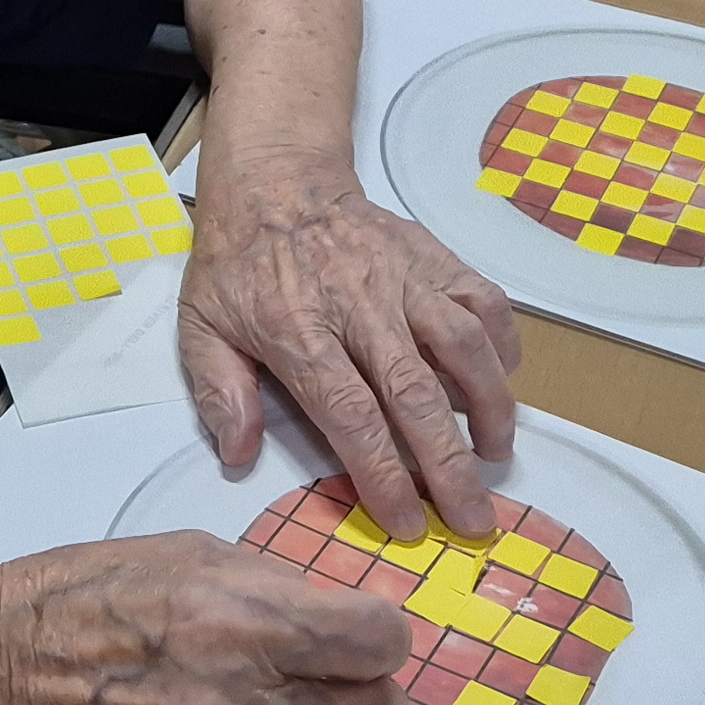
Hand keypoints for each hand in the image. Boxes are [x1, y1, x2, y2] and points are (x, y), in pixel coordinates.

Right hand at [0, 534, 408, 704]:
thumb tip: (338, 610)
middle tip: (349, 671)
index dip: (382, 630)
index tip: (367, 625)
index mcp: (238, 625)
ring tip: (294, 700)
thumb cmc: (74, 606)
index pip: (377, 643)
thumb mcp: (185, 555)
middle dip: (375, 692)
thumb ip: (274, 587)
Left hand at [182, 145, 520, 544]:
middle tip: (475, 519)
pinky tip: (504, 379)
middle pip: (415, 394)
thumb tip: (239, 456)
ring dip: (490, 406)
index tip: (407, 524)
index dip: (383, 473)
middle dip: (449, 465)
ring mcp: (403, 277)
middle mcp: (359, 305)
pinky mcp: (432, 256)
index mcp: (299, 331)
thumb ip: (220, 392)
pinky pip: (482, 299)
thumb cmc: (238, 263)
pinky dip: (502, 342)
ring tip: (497, 454)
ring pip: (462, 346)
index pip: (350, 414)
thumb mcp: (201, 325)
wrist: (276, 180)